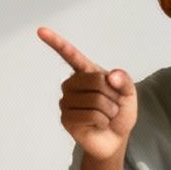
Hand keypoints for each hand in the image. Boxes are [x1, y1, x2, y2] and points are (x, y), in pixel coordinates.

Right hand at [38, 27, 137, 162]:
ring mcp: (66, 101)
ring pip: (96, 100)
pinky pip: (91, 115)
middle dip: (113, 95)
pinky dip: (103, 121)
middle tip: (112, 105)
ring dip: (109, 111)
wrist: (114, 139)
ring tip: (106, 116)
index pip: (69, 54)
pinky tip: (98, 124)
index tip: (40, 30)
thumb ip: (125, 81)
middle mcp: (72, 84)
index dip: (56, 42)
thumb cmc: (119, 112)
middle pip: (97, 81)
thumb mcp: (129, 94)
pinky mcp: (66, 118)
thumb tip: (112, 76)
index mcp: (86, 72)